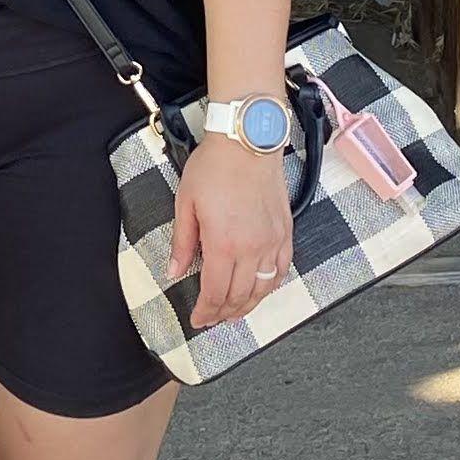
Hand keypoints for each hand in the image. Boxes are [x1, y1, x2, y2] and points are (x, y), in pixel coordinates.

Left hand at [173, 130, 296, 324]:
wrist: (248, 140)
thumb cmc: (215, 166)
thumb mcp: (186, 203)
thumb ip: (183, 243)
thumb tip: (175, 271)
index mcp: (224, 244)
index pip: (216, 293)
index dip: (206, 312)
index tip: (197, 320)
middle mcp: (252, 248)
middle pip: (240, 296)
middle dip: (224, 313)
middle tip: (213, 320)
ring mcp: (272, 241)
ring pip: (263, 288)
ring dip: (248, 305)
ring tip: (234, 313)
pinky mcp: (285, 231)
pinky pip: (282, 270)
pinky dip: (271, 286)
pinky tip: (262, 290)